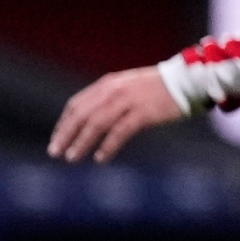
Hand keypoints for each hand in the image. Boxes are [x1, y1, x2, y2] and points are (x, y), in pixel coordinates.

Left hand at [48, 66, 185, 163]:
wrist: (185, 81)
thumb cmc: (156, 88)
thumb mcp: (126, 87)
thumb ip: (107, 99)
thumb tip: (88, 119)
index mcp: (106, 85)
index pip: (76, 105)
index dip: (64, 123)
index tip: (57, 139)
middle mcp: (112, 91)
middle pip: (81, 115)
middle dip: (65, 134)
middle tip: (55, 152)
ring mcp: (127, 102)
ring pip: (96, 124)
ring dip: (81, 142)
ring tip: (71, 158)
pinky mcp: (143, 113)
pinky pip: (120, 132)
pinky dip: (107, 146)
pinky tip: (100, 159)